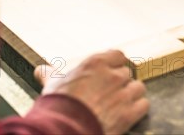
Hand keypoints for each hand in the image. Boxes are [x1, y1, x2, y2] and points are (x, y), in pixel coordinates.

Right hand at [34, 50, 148, 133]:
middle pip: (126, 73)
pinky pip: (143, 104)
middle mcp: (113, 76)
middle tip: (110, 92)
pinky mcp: (129, 113)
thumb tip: (40, 69)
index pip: (118, 55)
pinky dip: (138, 108)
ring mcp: (123, 94)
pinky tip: (129, 112)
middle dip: (120, 82)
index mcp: (96, 63)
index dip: (115, 64)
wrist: (63, 129)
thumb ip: (51, 74)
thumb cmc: (57, 105)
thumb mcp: (53, 85)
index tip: (110, 71)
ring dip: (131, 94)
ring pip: (138, 87)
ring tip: (120, 102)